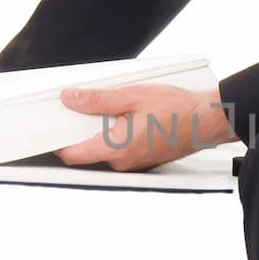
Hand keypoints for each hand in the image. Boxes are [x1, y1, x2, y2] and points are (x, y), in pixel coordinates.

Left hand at [55, 83, 236, 171]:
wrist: (207, 120)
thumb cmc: (177, 110)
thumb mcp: (131, 96)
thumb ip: (97, 100)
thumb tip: (71, 99)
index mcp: (116, 148)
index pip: (72, 155)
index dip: (57, 143)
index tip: (51, 129)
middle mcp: (123, 162)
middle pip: (87, 151)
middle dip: (80, 132)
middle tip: (79, 109)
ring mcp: (134, 163)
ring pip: (104, 149)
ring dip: (100, 132)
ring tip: (110, 109)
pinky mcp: (144, 159)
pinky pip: (120, 149)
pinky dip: (115, 134)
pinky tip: (125, 117)